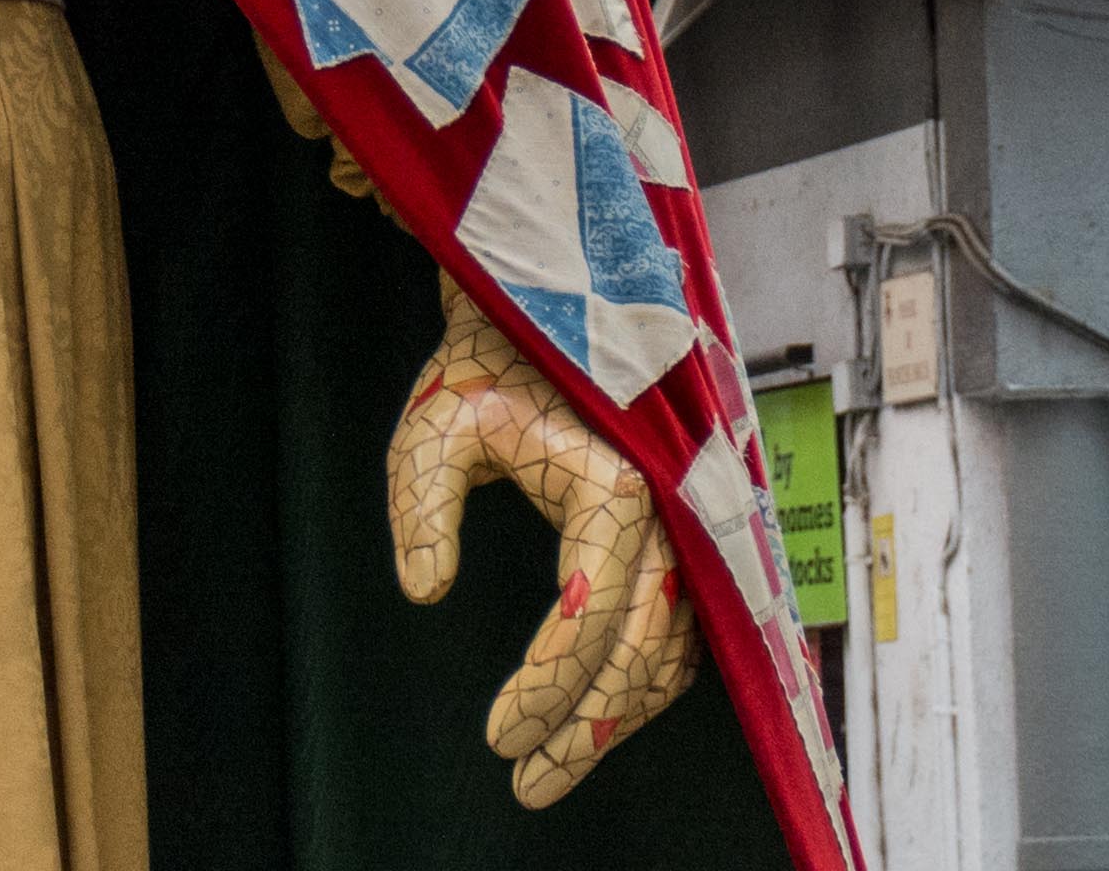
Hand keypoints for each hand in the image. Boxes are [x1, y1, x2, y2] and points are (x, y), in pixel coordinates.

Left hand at [385, 277, 697, 808]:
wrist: (544, 322)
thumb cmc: (482, 373)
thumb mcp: (433, 429)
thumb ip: (422, 507)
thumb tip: (424, 591)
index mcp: (616, 482)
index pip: (589, 612)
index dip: (546, 686)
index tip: (496, 740)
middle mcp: (670, 509)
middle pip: (640, 650)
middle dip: (585, 730)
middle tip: (525, 787)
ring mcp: (686, 525)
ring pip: (670, 649)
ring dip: (617, 719)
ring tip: (548, 771)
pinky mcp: (684, 535)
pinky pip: (680, 627)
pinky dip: (643, 681)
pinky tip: (593, 717)